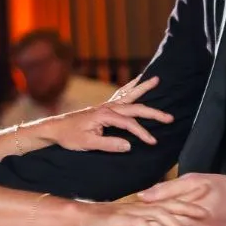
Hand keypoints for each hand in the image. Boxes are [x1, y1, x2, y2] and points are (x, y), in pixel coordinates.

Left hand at [41, 76, 173, 152]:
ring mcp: (106, 105)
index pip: (129, 124)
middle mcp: (107, 107)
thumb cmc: (70, 137)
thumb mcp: (87, 144)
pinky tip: (137, 81)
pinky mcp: (104, 107)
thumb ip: (108, 144)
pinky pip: (121, 94)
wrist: (56, 128)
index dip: (142, 133)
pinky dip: (131, 87)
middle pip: (135, 108)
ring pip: (129, 95)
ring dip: (143, 88)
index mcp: (104, 115)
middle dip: (153, 112)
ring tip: (156, 79)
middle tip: (170, 117)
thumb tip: (128, 146)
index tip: (152, 142)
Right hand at [76, 195, 205, 225]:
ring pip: (156, 214)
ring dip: (172, 224)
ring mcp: (133, 212)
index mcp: (148, 209)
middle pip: (170, 206)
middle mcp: (144, 208)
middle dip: (188, 212)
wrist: (87, 219)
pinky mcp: (120, 219)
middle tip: (205, 219)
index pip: (173, 206)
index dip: (190, 208)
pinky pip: (136, 224)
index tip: (208, 213)